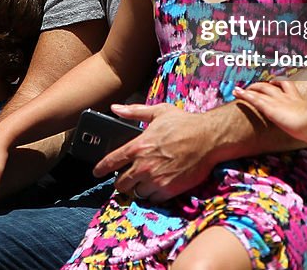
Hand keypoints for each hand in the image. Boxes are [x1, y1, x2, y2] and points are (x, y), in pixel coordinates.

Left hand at [95, 103, 214, 202]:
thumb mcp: (158, 112)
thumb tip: (115, 108)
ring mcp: (156, 179)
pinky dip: (154, 195)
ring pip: (137, 193)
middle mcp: (144, 165)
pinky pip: (154, 199)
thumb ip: (134, 112)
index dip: (101, 168)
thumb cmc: (184, 123)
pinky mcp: (169, 190)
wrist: (209, 138)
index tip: (97, 172)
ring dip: (140, 188)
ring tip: (147, 181)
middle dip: (122, 181)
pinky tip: (159, 186)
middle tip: (128, 178)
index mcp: (138, 146)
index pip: (111, 161)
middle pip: (121, 183)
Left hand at [233, 81, 306, 143]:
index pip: (288, 86)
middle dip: (262, 85)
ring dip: (250, 88)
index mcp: (298, 101)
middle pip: (272, 85)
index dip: (279, 82)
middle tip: (255, 86)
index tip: (273, 81)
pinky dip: (244, 95)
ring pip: (261, 89)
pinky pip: (253, 99)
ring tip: (241, 90)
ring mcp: (277, 101)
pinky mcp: (269, 107)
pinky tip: (236, 92)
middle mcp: (286, 98)